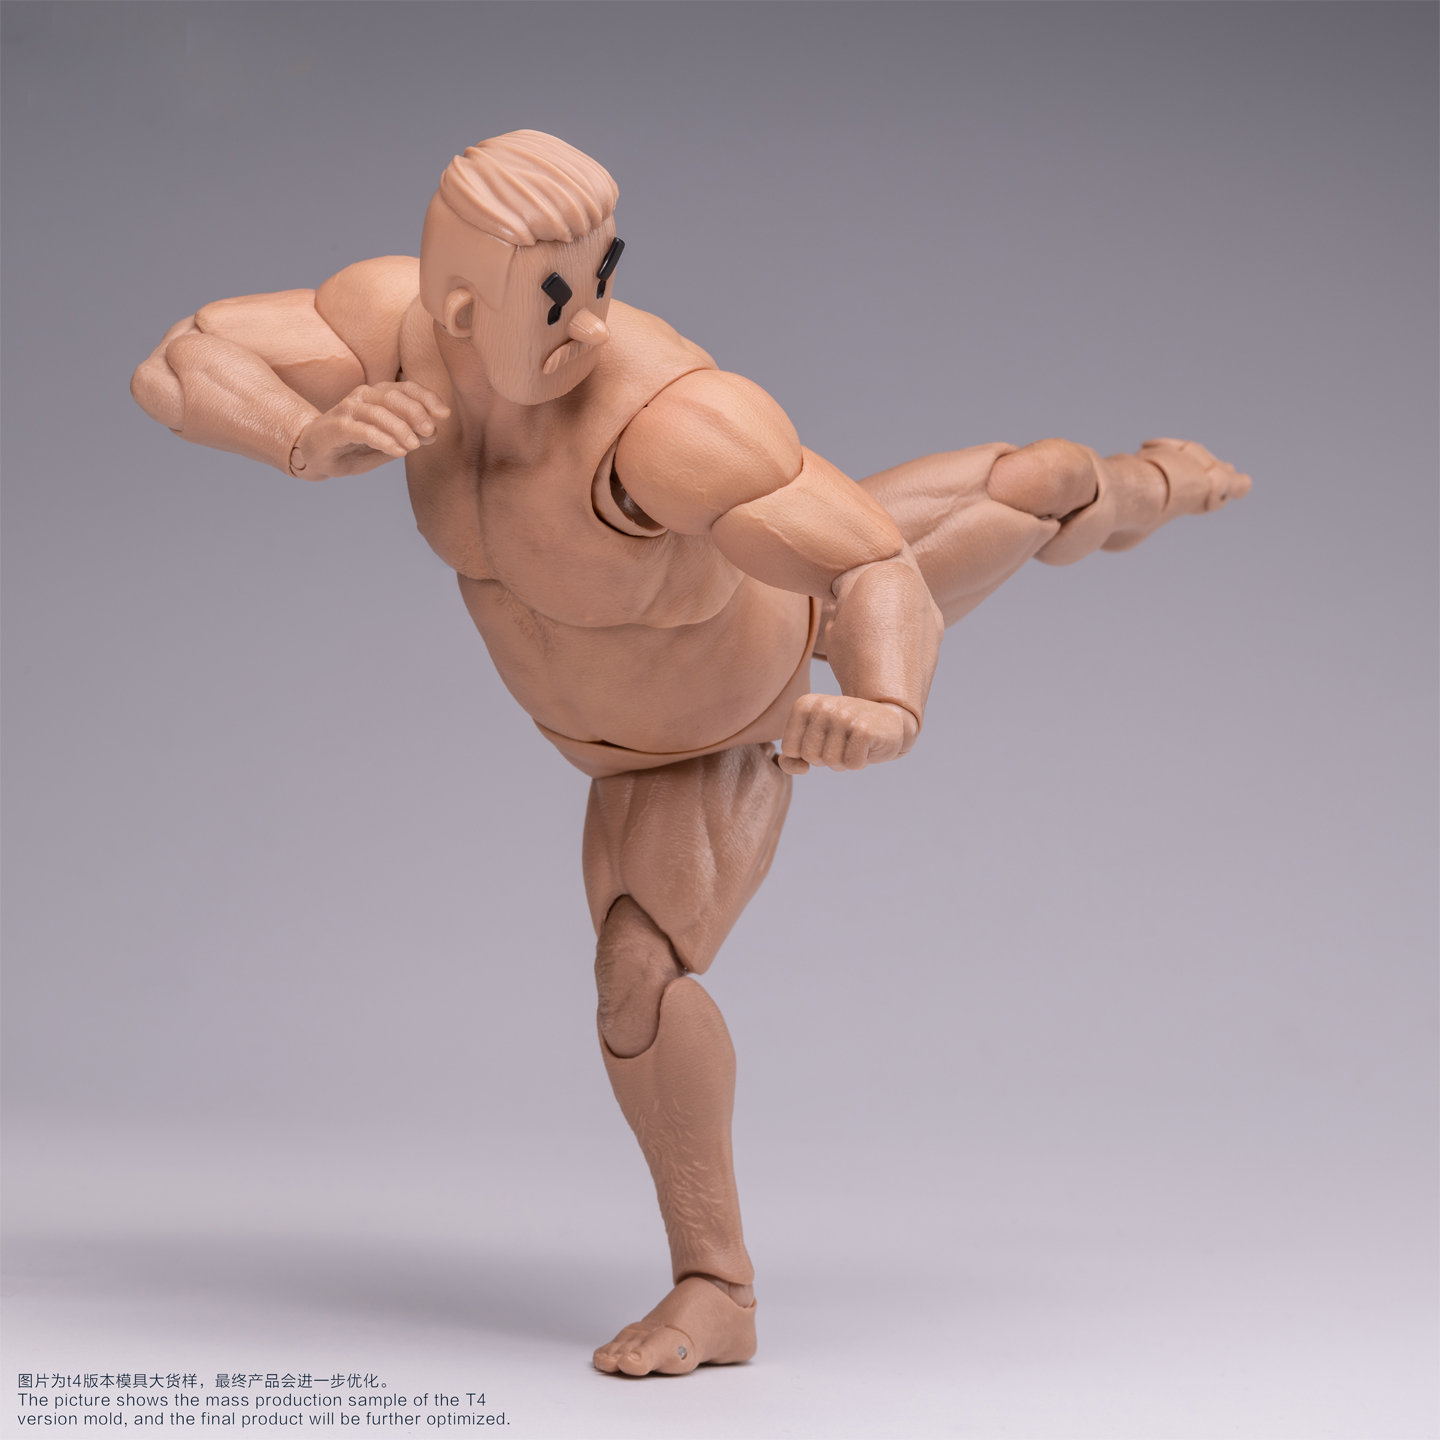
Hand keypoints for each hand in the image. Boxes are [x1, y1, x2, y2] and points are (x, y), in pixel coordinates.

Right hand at [290, 382, 449, 477]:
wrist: (316, 454)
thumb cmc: (353, 446)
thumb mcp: (386, 442)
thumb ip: (408, 437)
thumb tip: (434, 434)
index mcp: (378, 395)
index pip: (406, 389)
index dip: (427, 397)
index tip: (444, 414)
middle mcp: (363, 396)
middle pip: (394, 396)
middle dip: (416, 412)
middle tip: (430, 431)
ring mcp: (348, 409)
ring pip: (379, 412)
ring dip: (400, 428)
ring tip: (414, 446)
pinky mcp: (337, 426)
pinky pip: (363, 430)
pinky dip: (382, 440)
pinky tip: (398, 452)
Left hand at [778, 694, 917, 774]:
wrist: (888, 722)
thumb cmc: (846, 734)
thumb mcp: (815, 741)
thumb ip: (792, 757)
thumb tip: (800, 768)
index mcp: (805, 704)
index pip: (790, 749)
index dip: (809, 754)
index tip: (826, 740)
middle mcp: (822, 706)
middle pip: (811, 757)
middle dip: (827, 759)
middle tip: (844, 742)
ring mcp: (844, 716)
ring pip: (832, 762)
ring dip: (845, 761)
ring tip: (855, 744)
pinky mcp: (864, 729)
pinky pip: (852, 764)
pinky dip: (861, 762)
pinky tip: (867, 746)